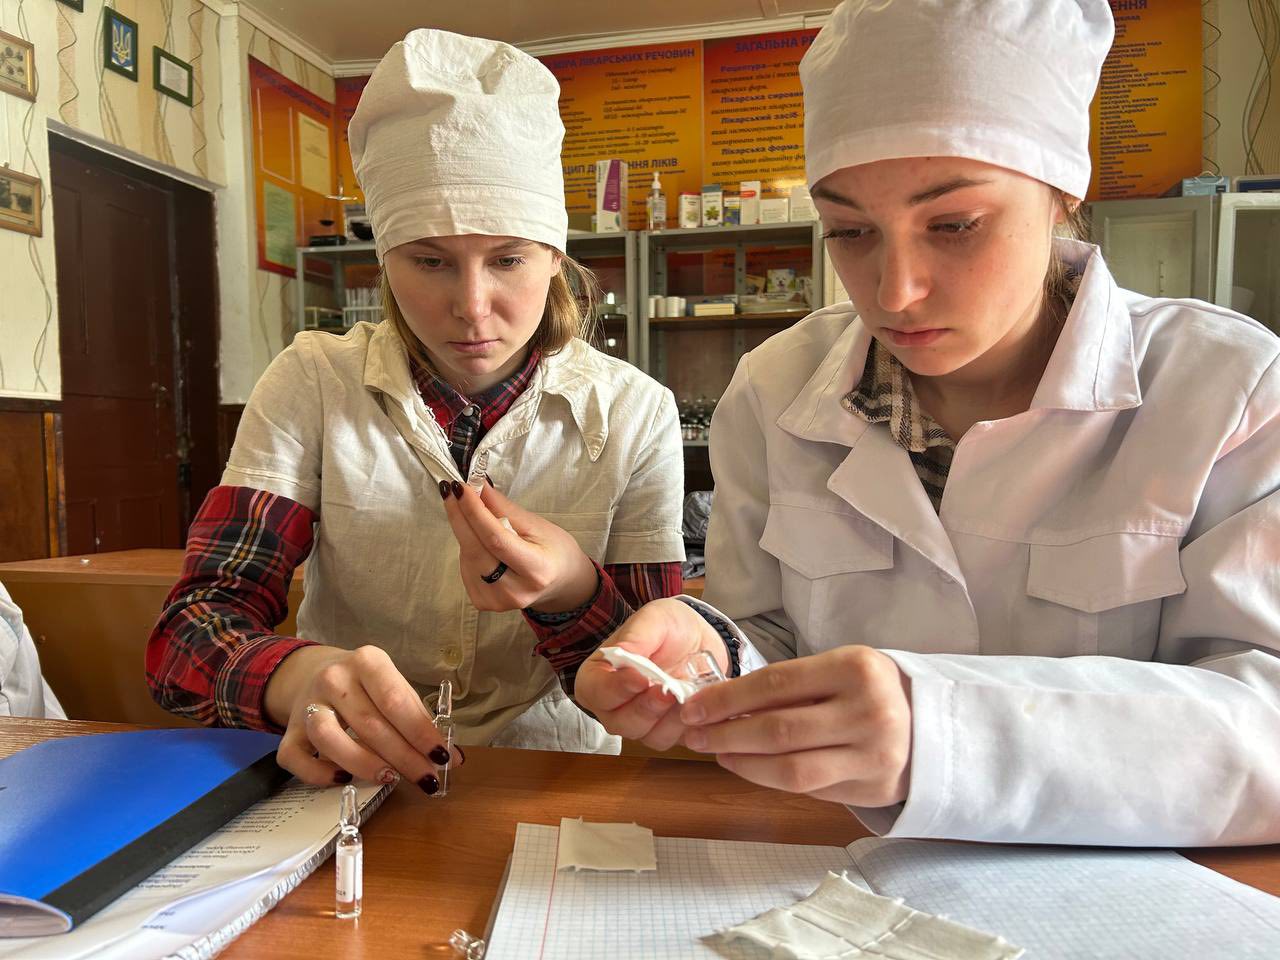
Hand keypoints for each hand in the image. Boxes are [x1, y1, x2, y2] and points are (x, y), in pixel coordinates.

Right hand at [266, 644, 460, 789]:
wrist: (313, 673)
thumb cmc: (366, 686)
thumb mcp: (394, 687)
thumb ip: (419, 718)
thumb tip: (452, 758)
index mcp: (367, 662)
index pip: (396, 701)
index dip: (421, 733)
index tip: (443, 757)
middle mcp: (333, 678)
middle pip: (369, 723)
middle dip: (403, 757)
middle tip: (426, 778)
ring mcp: (307, 704)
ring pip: (328, 736)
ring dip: (362, 762)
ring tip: (389, 777)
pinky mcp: (288, 732)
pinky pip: (296, 758)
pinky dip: (318, 773)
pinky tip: (344, 778)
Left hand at [440, 479, 598, 612]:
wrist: (560, 582)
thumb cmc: (552, 549)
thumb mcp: (536, 524)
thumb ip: (503, 508)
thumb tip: (477, 487)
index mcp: (536, 570)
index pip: (496, 539)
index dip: (474, 512)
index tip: (460, 488)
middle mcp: (515, 591)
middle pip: (475, 549)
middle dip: (460, 516)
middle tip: (453, 490)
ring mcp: (497, 601)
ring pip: (467, 557)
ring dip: (465, 531)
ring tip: (476, 518)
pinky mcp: (484, 603)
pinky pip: (466, 568)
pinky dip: (468, 548)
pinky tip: (480, 543)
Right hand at [574, 598, 729, 750]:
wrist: (700, 640)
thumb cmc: (669, 628)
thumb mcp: (654, 618)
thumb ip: (637, 636)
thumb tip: (622, 655)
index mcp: (598, 676)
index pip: (594, 691)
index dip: (616, 689)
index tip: (641, 678)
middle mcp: (613, 706)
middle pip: (618, 722)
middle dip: (646, 708)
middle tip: (668, 690)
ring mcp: (639, 724)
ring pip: (646, 736)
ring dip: (669, 718)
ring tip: (686, 694)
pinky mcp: (665, 733)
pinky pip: (672, 740)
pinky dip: (686, 726)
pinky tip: (697, 705)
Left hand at [679, 645, 911, 807]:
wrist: (934, 722)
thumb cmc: (871, 689)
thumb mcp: (839, 668)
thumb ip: (791, 685)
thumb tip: (722, 703)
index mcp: (855, 668)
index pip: (776, 683)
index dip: (727, 698)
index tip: (693, 706)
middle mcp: (867, 712)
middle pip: (779, 730)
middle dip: (726, 733)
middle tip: (694, 733)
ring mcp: (873, 756)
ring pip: (791, 770)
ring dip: (744, 763)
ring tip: (717, 752)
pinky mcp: (873, 790)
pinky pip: (810, 789)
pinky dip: (771, 779)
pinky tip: (749, 767)